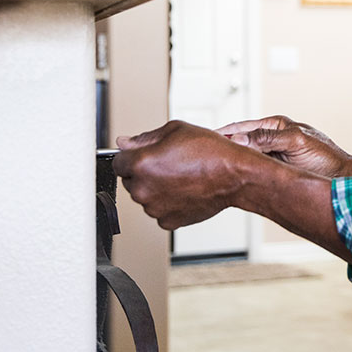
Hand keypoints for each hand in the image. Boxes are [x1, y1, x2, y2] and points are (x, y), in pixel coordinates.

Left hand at [112, 120, 260, 229]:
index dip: (131, 156)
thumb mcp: (174, 130)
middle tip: (168, 163)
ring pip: (145, 196)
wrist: (233, 175)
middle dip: (143, 172)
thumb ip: (144, 138)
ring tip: (180, 175)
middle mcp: (143, 189)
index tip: (143, 156)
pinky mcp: (167, 221)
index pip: (117, 162)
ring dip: (155, 187)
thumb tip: (124, 143)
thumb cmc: (209, 151)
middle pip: (129, 180)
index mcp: (140, 164)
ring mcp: (154, 208)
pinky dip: (167, 202)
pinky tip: (184, 189)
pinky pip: (159, 210)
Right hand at [216, 115, 351, 177]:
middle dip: (222, 148)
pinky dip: (240, 175)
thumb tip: (240, 138)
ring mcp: (270, 156)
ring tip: (212, 169)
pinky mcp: (272, 172)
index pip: (241, 126)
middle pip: (239, 142)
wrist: (342, 180)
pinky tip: (231, 181)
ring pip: (243, 159)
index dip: (223, 133)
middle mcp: (270, 139)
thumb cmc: (326, 158)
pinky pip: (251, 172)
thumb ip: (268, 138)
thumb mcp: (296, 142)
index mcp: (275, 125)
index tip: (206, 140)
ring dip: (230, 163)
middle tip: (203, 157)